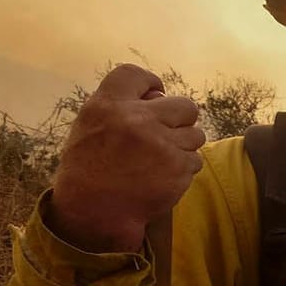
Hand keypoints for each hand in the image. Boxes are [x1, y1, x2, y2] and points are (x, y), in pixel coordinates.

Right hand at [49, 64, 206, 252]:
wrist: (92, 211)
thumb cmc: (90, 168)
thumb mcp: (90, 126)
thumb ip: (120, 106)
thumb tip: (161, 95)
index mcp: (106, 105)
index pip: (135, 74)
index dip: (150, 83)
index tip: (154, 96)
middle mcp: (135, 120)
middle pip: (184, 105)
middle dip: (180, 119)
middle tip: (165, 134)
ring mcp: (160, 144)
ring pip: (196, 135)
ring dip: (183, 146)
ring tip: (159, 160)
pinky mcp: (177, 168)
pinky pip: (195, 160)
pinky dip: (183, 169)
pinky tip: (161, 177)